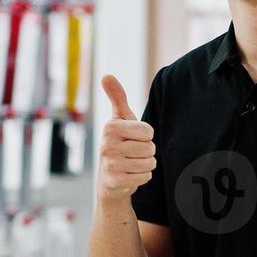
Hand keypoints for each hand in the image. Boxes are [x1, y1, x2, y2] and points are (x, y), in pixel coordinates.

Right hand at [97, 75, 154, 202]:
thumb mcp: (120, 119)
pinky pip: (145, 177)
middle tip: (132, 153)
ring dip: (145, 164)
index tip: (133, 138)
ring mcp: (110, 164)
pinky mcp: (115, 181)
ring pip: (150, 163)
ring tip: (131, 163)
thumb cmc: (119, 143)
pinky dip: (142, 177)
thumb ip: (117, 98)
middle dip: (146, 151)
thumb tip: (106, 75)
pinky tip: (130, 175)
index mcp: (110, 127)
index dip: (146, 136)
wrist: (109, 179)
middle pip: (150, 148)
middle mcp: (106, 145)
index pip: (148, 131)